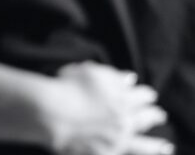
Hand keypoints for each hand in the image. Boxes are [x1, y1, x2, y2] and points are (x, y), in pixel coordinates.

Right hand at [46, 62, 170, 154]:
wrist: (53, 113)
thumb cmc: (68, 87)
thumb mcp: (90, 72)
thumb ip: (113, 76)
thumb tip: (131, 78)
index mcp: (121, 96)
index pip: (140, 95)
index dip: (146, 94)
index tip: (151, 94)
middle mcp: (123, 119)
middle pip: (144, 117)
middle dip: (153, 115)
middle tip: (161, 115)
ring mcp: (117, 138)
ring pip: (143, 144)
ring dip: (156, 144)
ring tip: (166, 146)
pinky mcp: (109, 152)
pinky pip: (129, 154)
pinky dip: (141, 154)